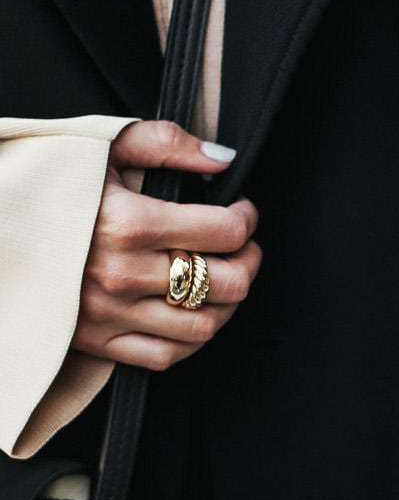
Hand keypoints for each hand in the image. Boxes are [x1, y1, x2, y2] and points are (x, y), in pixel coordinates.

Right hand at [72, 121, 261, 372]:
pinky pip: (164, 356)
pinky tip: (191, 313)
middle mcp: (123, 274)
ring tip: (223, 280)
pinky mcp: (96, 342)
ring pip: (202, 325)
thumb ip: (165, 143)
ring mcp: (110, 314)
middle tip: (244, 248)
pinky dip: (191, 340)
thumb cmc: (48, 184)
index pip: (224, 231)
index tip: (242, 211)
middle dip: (248, 262)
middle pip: (225, 283)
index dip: (246, 220)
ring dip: (227, 304)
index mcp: (129, 222)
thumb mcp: (99, 147)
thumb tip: (223, 160)